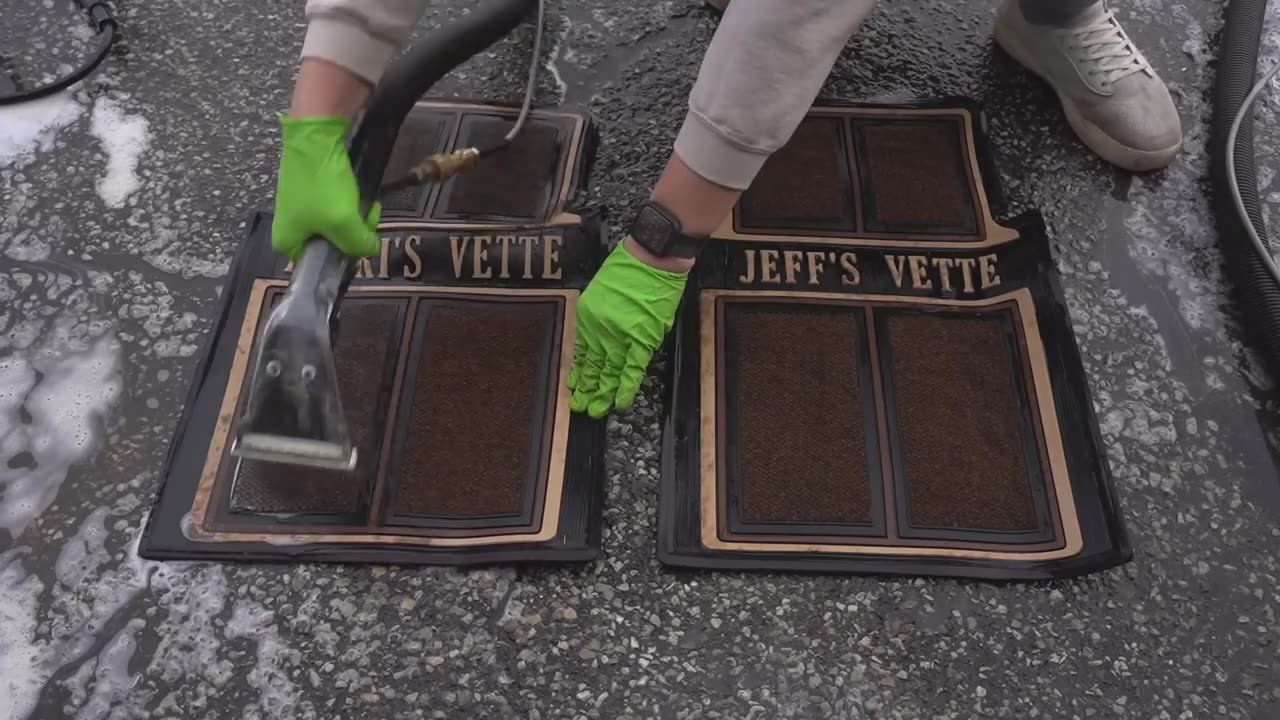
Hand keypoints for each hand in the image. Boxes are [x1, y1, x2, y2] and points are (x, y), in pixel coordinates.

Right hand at [270, 115, 380, 261]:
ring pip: (338, 225)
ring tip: (367, 204)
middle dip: (355, 233)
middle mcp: (289, 230)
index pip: (322, 266)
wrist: (314, 137)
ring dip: (356, 217)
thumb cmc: (323, 185)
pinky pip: (336, 208)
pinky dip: (351, 203)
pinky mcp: (311, 192)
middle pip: (332, 245)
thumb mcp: (343, 223)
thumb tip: (369, 249)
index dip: (345, 256)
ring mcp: (300, 209)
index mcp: (287, 244)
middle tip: (367, 216)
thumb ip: (358, 245)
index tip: (360, 241)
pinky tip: (360, 195)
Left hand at [567, 241, 688, 417]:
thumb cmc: (629, 267)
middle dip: (587, 389)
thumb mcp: (601, 290)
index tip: (574, 385)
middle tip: (580, 407)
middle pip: (593, 366)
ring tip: (594, 411)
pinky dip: (625, 387)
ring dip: (602, 393)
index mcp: (588, 317)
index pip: (582, 351)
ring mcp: (620, 337)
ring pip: (609, 372)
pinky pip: (632, 370)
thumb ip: (600, 316)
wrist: (651, 258)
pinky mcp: (641, 340)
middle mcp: (600, 330)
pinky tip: (618, 403)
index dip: (579, 371)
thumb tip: (605, 336)